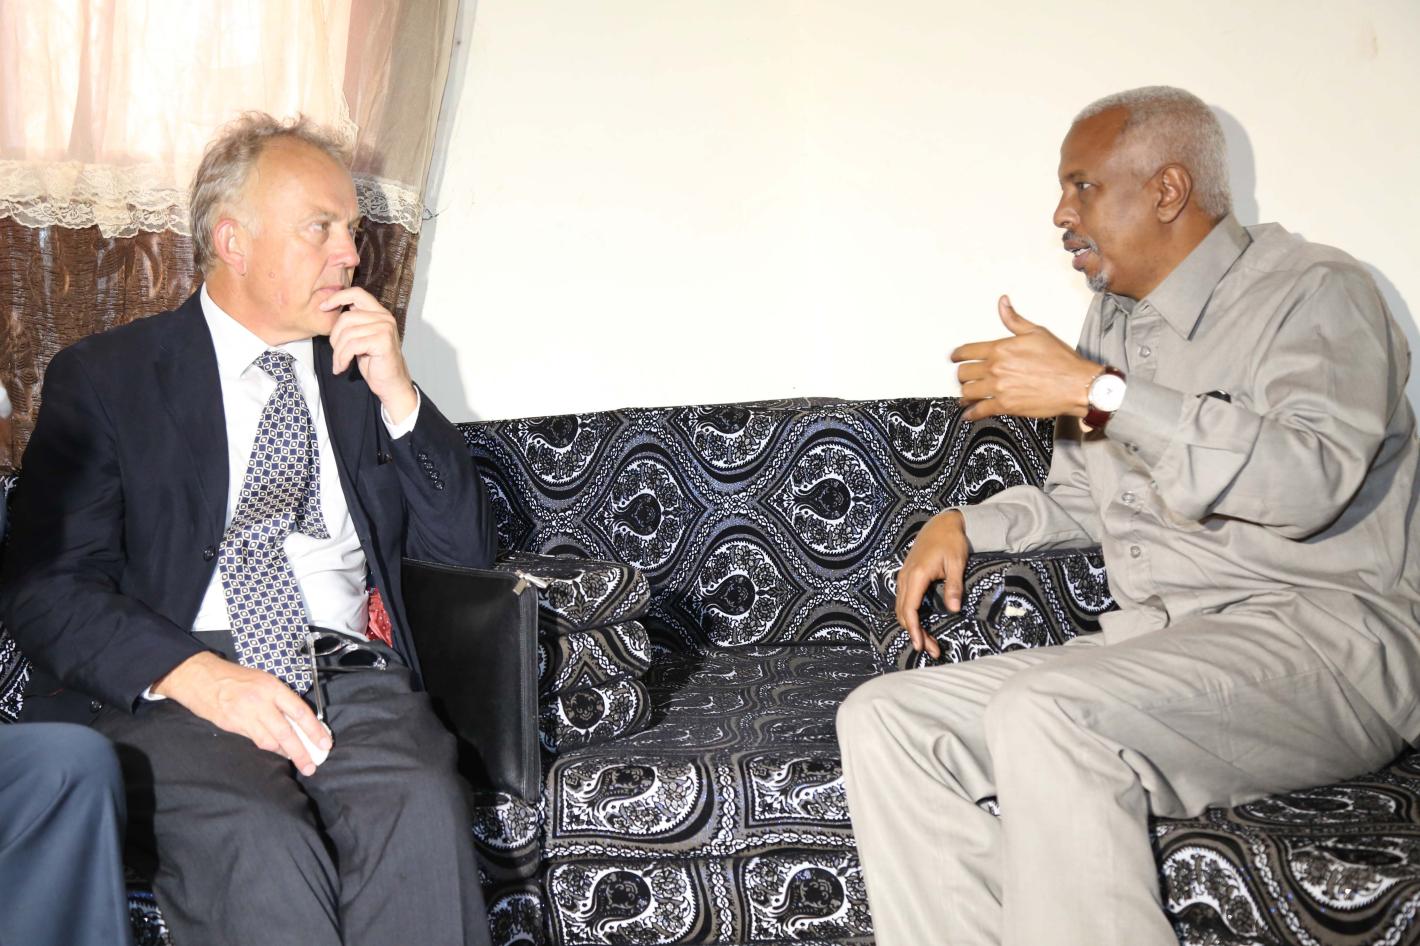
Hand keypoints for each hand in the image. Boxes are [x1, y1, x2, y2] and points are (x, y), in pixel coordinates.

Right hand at [151, 652, 330, 775]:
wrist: (202, 679)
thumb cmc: (236, 678)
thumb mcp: (264, 680)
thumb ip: (281, 699)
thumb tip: (299, 720)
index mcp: (272, 688)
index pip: (299, 711)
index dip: (314, 730)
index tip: (324, 743)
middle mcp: (261, 702)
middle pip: (286, 733)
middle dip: (301, 752)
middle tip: (311, 766)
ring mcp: (246, 716)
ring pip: (271, 742)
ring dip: (285, 753)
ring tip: (297, 760)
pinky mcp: (234, 726)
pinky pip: (256, 741)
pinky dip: (269, 748)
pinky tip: (277, 752)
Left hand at [323, 287, 416, 422]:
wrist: (390, 384)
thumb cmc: (374, 362)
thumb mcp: (360, 337)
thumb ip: (352, 323)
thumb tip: (329, 308)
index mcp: (378, 312)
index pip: (356, 293)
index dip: (337, 297)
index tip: (323, 307)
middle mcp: (384, 317)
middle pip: (346, 317)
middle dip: (334, 337)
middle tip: (336, 353)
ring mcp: (385, 328)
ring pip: (347, 333)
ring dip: (338, 352)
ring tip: (339, 363)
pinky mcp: (383, 341)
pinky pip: (352, 346)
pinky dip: (343, 358)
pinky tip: (343, 367)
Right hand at [894, 510, 970, 658]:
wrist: (943, 523)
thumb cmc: (951, 541)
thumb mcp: (957, 563)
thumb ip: (954, 586)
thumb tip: (955, 610)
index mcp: (917, 575)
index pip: (909, 608)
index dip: (914, 629)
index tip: (921, 645)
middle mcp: (906, 577)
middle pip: (903, 613)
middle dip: (914, 633)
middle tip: (931, 650)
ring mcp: (904, 576)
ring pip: (901, 608)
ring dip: (912, 626)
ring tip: (927, 641)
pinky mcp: (908, 576)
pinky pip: (904, 600)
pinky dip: (910, 615)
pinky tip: (920, 624)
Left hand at [952, 296, 1099, 421]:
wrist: (1076, 384)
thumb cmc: (1061, 360)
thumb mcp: (1037, 332)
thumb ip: (1014, 319)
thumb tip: (1002, 303)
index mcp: (1000, 348)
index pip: (967, 351)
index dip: (957, 355)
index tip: (953, 358)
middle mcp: (996, 368)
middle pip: (963, 373)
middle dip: (961, 374)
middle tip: (964, 377)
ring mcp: (999, 388)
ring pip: (967, 392)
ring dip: (965, 393)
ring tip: (966, 394)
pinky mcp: (1005, 406)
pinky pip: (980, 410)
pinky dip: (971, 413)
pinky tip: (968, 414)